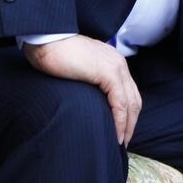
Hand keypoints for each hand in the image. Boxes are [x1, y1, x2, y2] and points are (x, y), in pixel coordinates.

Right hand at [22, 35, 141, 145]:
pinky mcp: (108, 73)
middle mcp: (119, 64)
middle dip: (131, 123)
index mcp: (114, 62)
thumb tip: (88, 100)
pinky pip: (120, 103)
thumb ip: (89, 80)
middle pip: (134, 99)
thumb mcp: (79, 68)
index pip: (128, 92)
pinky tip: (117, 134)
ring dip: (128, 125)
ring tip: (121, 142)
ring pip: (130, 103)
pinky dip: (120, 121)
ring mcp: (116, 68)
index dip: (127, 113)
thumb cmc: (56, 54)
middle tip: (124, 142)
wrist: (48, 39)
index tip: (122, 131)